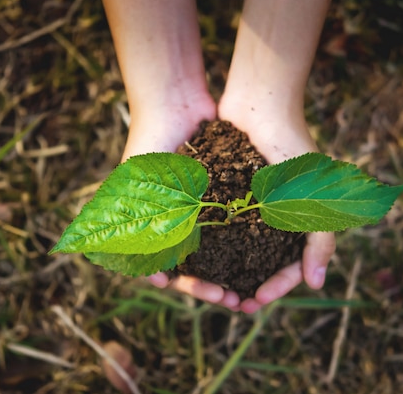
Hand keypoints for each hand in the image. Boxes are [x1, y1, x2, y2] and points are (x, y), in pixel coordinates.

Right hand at [120, 106, 242, 310]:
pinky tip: (265, 251)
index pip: (176, 270)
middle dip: (219, 284)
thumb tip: (158, 285)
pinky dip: (246, 239)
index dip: (196, 287)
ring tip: (256, 283)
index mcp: (157, 225)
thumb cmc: (149, 144)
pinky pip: (235, 221)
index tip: (218, 296)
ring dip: (235, 269)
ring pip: (221, 249)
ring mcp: (202, 205)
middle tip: (241, 302)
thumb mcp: (138, 189)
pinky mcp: (222, 189)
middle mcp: (180, 218)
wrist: (172, 101)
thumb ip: (141, 232)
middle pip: (202, 265)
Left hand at [218, 112, 336, 313]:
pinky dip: (201, 246)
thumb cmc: (290, 146)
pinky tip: (190, 260)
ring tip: (208, 287)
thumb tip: (316, 285)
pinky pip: (207, 227)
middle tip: (229, 303)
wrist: (257, 102)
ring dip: (220, 273)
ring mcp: (239, 205)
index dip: (274, 288)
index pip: (286, 266)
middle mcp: (266, 216)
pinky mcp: (215, 192)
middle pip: (255, 264)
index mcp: (291, 220)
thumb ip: (320, 240)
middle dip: (243, 287)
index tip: (256, 302)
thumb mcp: (312, 195)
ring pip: (229, 251)